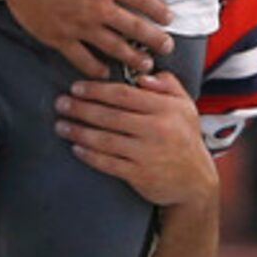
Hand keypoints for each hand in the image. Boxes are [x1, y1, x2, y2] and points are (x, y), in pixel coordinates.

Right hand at [0, 0, 172, 77]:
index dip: (159, 10)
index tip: (168, 18)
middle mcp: (97, 7)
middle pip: (135, 28)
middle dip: (155, 40)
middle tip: (166, 47)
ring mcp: (79, 25)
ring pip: (113, 47)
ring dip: (131, 57)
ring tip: (144, 65)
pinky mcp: (59, 37)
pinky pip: (82, 58)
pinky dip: (95, 67)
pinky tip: (104, 71)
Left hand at [55, 72, 215, 206]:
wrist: (195, 180)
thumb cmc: (185, 138)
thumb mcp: (185, 106)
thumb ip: (167, 84)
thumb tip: (143, 75)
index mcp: (166, 109)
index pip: (124, 94)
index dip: (97, 90)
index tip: (77, 87)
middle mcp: (157, 130)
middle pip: (110, 116)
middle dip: (81, 108)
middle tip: (61, 103)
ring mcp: (147, 154)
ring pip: (106, 140)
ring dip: (79, 131)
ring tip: (61, 125)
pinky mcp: (140, 175)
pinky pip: (109, 163)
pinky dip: (90, 155)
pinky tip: (76, 148)